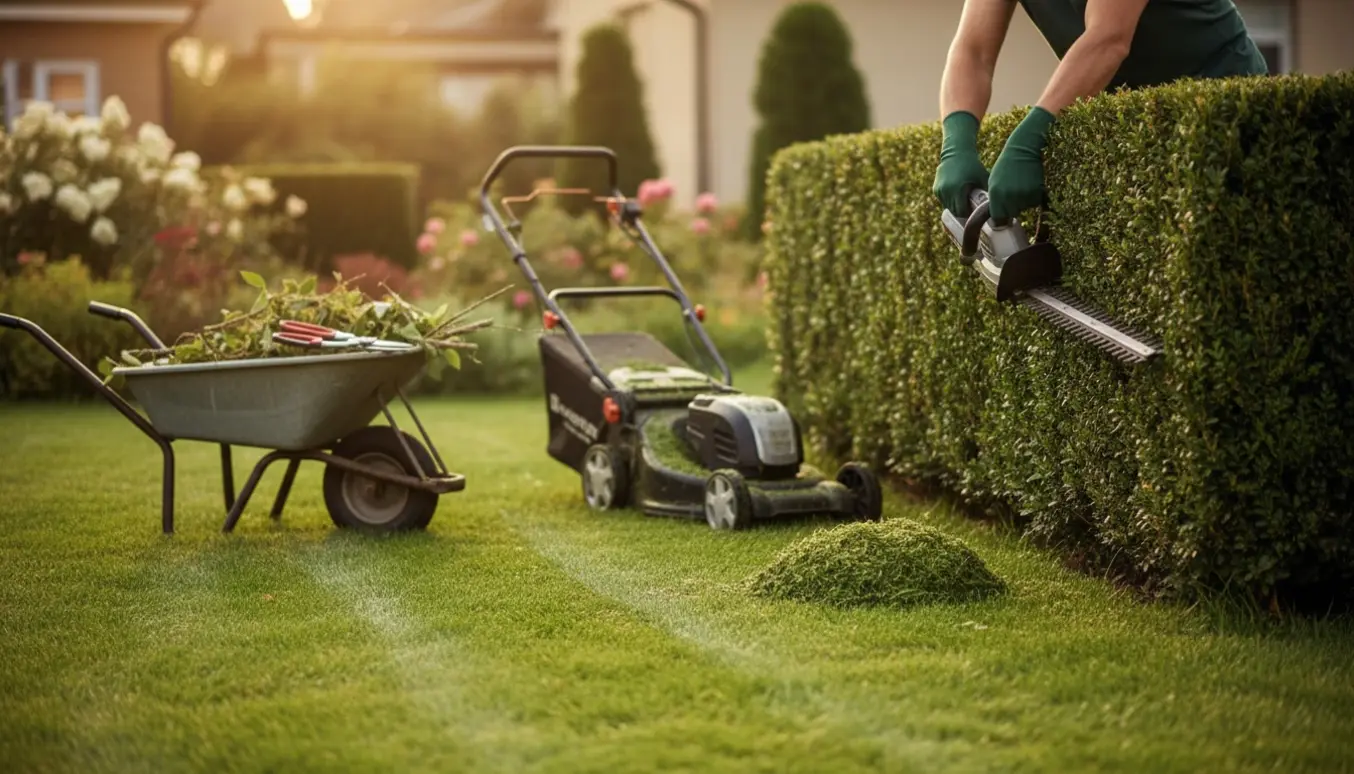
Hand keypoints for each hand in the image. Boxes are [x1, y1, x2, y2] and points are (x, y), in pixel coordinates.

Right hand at [932, 111, 988, 217]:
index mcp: (957, 190)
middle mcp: (946, 192)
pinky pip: (944, 201)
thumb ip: (987, 193)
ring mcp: (939, 191)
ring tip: (965, 199)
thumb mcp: (983, 178)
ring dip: (956, 206)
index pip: (962, 212)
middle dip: (963, 212)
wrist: (956, 151)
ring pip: (948, 207)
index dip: (970, 214)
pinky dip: (951, 200)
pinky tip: (958, 194)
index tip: (976, 210)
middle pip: (955, 211)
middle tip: (972, 207)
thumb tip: (994, 208)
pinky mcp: (936, 189)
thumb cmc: (973, 165)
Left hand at [988, 106, 1055, 221]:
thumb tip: (997, 218)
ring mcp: (1024, 195)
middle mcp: (1009, 197)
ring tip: (1022, 184)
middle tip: (1014, 191)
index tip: (1003, 211)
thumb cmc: (1007, 165)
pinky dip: (1034, 196)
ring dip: (1024, 202)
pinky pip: (1035, 202)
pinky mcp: (1038, 193)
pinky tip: (1031, 183)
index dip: (1000, 216)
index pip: (997, 218)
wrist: (1025, 147)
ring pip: (1024, 208)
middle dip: (1013, 208)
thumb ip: (995, 199)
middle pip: (1012, 214)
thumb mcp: (994, 182)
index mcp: (996, 194)